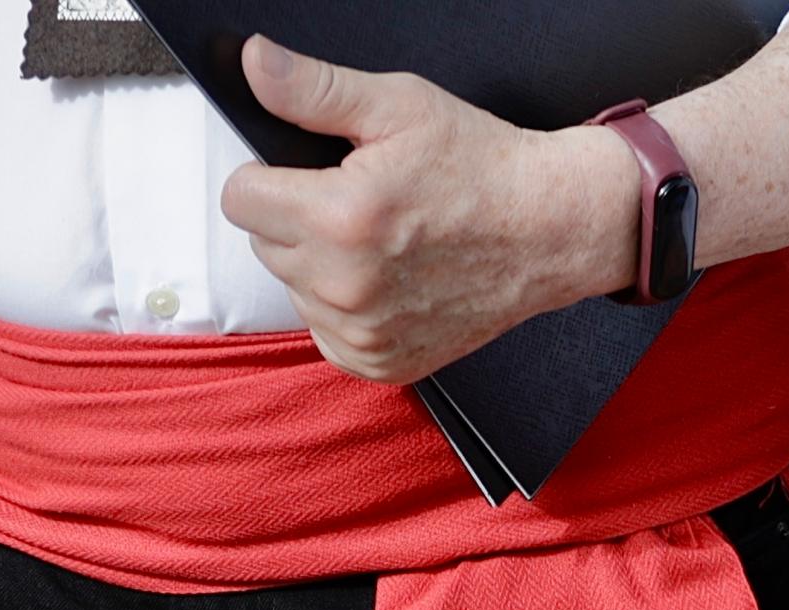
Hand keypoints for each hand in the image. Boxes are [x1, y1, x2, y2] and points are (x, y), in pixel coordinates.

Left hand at [223, 45, 643, 386]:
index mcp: (340, 218)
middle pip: (263, 244)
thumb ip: (314, 90)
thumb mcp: (399, 106)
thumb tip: (256, 67)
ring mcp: (364, 333)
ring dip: (320, 265)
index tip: (309, 172)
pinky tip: (386, 280)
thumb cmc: (480, 167)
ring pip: (293, 289)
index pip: (240, 199)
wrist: (548, 230)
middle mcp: (346, 286)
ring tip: (380, 241)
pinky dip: (345, 308)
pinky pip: (325, 332)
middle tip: (358, 201)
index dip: (269, 175)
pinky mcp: (381, 363)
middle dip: (297, 218)